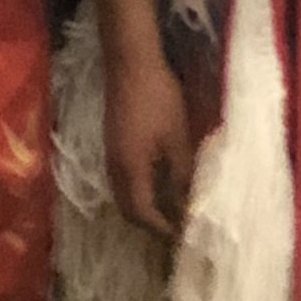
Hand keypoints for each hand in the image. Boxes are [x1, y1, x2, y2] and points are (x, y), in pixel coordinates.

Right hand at [103, 37, 198, 241]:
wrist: (131, 63)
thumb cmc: (158, 99)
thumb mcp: (177, 139)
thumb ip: (182, 176)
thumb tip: (189, 206)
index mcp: (130, 169)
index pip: (142, 213)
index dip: (161, 229)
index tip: (183, 237)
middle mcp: (114, 167)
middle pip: (127, 209)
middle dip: (149, 224)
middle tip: (176, 228)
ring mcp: (110, 154)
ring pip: (123, 195)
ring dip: (143, 208)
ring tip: (171, 211)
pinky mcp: (113, 144)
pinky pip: (122, 180)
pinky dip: (139, 192)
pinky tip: (159, 185)